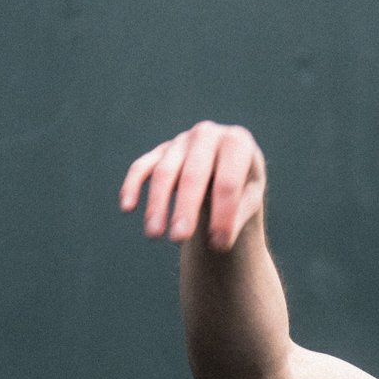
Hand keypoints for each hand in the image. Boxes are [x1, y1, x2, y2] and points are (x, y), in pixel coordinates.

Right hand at [119, 121, 265, 251]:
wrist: (231, 162)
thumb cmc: (244, 184)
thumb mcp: (251, 196)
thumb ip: (238, 214)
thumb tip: (218, 243)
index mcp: (237, 142)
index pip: (228, 182)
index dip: (223, 215)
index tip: (220, 244)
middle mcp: (207, 134)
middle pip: (193, 175)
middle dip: (185, 208)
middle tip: (179, 238)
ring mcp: (181, 141)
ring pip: (164, 172)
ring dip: (157, 204)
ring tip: (154, 235)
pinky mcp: (160, 150)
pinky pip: (142, 167)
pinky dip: (132, 185)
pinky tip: (127, 208)